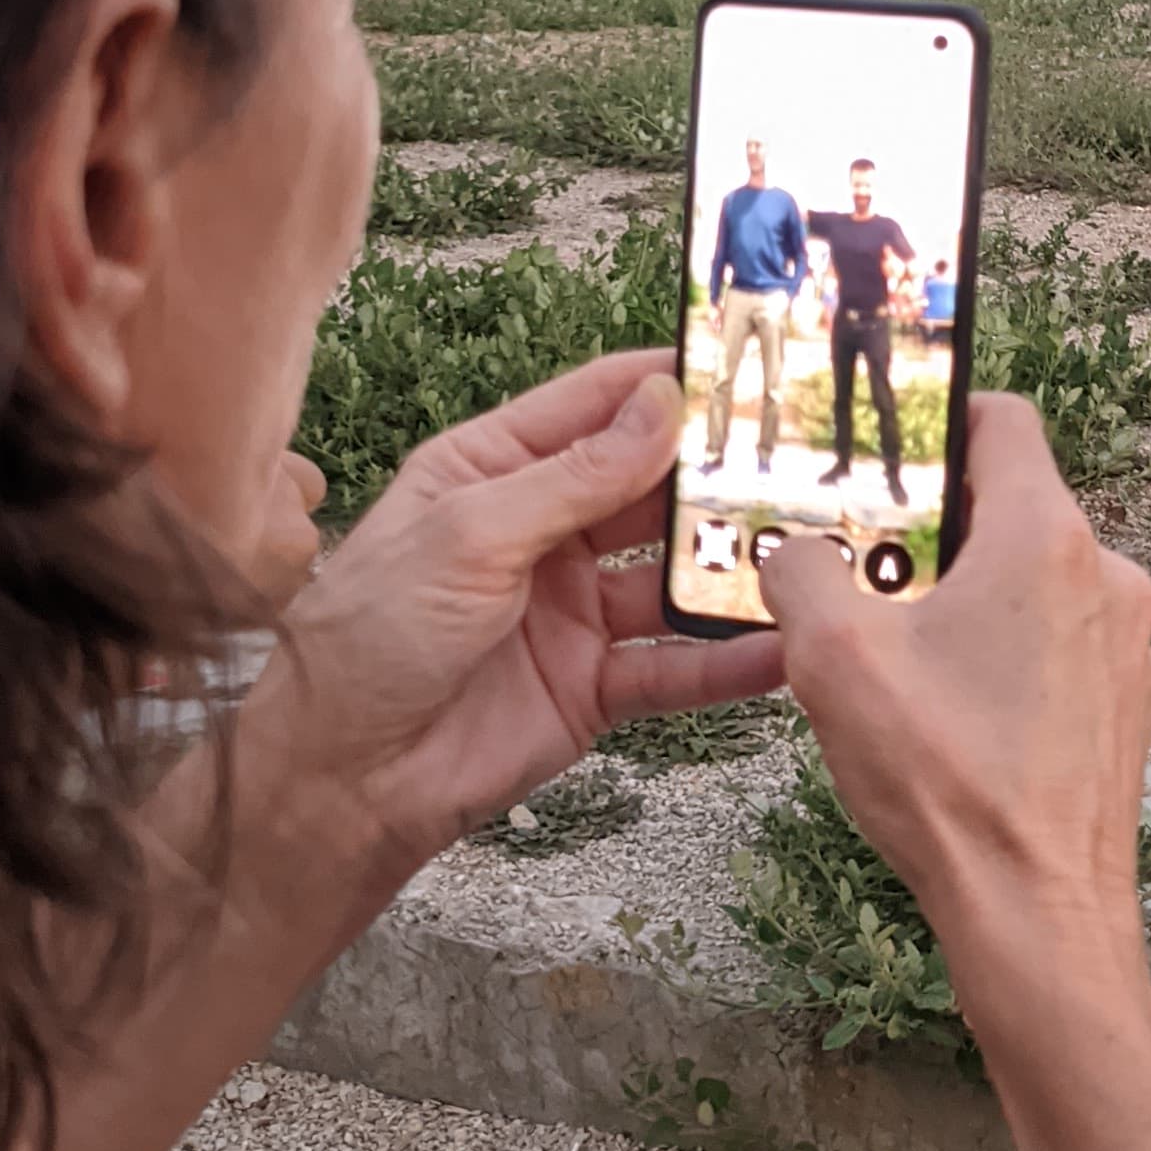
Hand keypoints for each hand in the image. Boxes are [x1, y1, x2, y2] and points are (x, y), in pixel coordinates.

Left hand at [243, 352, 783, 875]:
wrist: (341, 781)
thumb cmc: (367, 640)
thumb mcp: (469, 535)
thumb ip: (574, 477)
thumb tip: (660, 407)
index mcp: (491, 470)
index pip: (594, 406)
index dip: (665, 384)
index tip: (743, 369)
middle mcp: (540, 532)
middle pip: (647, 488)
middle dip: (717, 476)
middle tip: (800, 461)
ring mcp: (571, 610)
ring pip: (672, 577)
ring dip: (731, 567)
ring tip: (809, 552)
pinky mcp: (593, 686)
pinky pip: (674, 666)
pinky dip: (727, 662)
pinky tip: (783, 650)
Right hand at [756, 394, 1150, 1015]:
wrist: (1037, 913)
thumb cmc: (949, 782)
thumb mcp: (835, 659)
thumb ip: (802, 573)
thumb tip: (793, 552)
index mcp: (1048, 538)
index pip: (1003, 421)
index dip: (938, 420)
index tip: (885, 451)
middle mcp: (1108, 576)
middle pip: (1014, 507)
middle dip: (933, 527)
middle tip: (863, 564)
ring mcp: (1128, 646)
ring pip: (1035, 582)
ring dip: (967, 596)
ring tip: (896, 648)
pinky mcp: (1126, 706)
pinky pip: (1058, 646)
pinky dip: (1005, 654)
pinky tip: (949, 707)